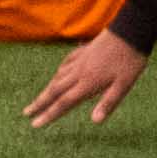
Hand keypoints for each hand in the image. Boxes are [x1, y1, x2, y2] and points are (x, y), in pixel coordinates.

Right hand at [20, 31, 145, 127]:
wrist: (130, 33)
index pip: (64, 103)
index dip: (49, 115)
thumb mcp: (124, 85)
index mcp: (88, 83)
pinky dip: (58, 73)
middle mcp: (79, 72)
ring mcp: (79, 60)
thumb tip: (95, 121)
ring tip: (39, 99)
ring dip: (47, 89)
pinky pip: (65, 65)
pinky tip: (58, 75)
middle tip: (26, 113)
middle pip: (54, 90)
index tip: (35, 124)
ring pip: (57, 77)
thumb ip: (109, 102)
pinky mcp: (82, 52)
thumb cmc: (130, 61)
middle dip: (40, 103)